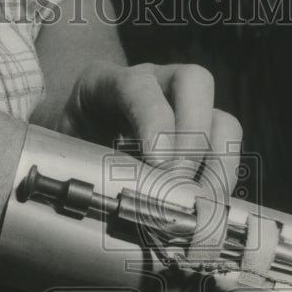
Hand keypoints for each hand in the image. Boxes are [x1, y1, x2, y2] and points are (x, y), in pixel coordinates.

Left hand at [57, 61, 243, 193]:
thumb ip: (80, 164)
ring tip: (202, 206)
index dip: (154, 122)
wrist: (81, 137)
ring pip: (223, 120)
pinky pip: (228, 153)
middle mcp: (156, 83)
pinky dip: (223, 183)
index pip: (138, 87)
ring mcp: (186, 108)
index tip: (158, 165)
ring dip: (219, 166)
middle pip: (195, 83)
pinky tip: (208, 210)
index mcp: (108, 82)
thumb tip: (102, 200)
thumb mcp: (63, 148)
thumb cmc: (71, 144)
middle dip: (193, 139)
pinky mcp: (204, 136)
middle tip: (179, 186)